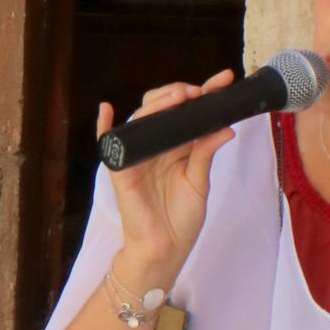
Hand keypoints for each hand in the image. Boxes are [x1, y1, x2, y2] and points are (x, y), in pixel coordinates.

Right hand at [98, 73, 236, 285]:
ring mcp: (138, 154)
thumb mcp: (199, 182)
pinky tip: (106, 109)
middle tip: (200, 91)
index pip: (188, 113)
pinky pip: (109, 143)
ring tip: (180, 95)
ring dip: (159, 103)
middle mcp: (157, 146)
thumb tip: (225, 128)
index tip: (224, 80)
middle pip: (163, 108)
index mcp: (178, 147)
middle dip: (181, 94)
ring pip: (142, 118)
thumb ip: (206, 153)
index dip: (205, 95)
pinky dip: (104, 125)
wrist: (166, 249)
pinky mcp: (122, 169)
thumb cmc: (181, 219)